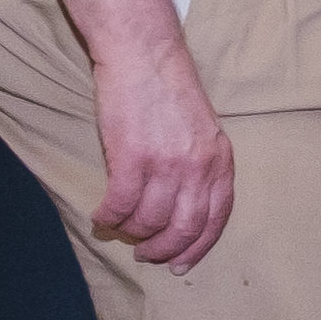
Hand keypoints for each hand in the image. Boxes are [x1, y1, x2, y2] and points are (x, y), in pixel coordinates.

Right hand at [88, 37, 235, 270]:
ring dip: (132, 233)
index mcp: (220, 161)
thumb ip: (199, 167)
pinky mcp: (133, 158)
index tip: (182, 263)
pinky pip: (121, 204)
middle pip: (185, 226)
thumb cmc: (168, 91)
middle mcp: (199, 167)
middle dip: (165, 249)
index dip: (199, 246)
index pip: (217, 217)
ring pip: (150, 220)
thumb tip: (182, 206)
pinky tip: (100, 218)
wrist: (144, 56)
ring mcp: (167, 164)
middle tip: (147, 255)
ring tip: (119, 231)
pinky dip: (108, 217)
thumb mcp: (202, 131)